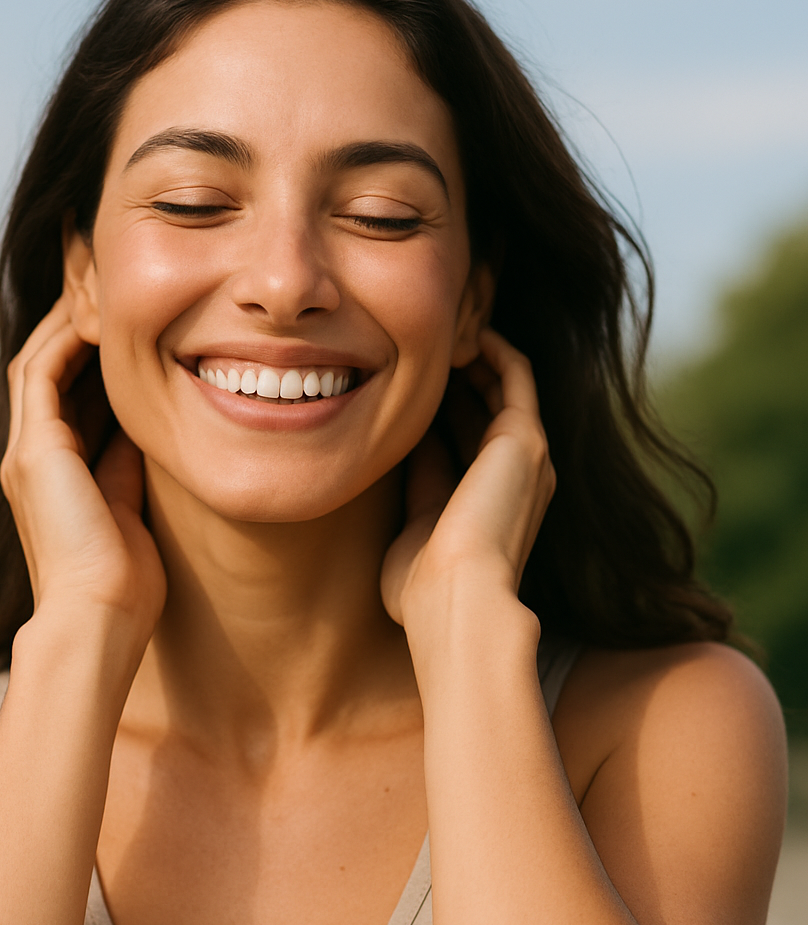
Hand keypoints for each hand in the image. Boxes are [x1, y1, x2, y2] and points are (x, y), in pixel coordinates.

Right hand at [0, 295, 166, 633]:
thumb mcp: (131, 506)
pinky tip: (101, 316)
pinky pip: (42, 372)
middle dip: (76, 324)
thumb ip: (128, 464)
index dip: (93, 353)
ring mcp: (27, 452)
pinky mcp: (35, 451)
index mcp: (53, 472)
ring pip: (37, 358)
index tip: (131, 323)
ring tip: (104, 286)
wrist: (100, 620)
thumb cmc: (124, 585)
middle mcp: (31, 456)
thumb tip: (146, 426)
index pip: (65, 392)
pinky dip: (66, 338)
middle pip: (45, 365)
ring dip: (68, 319)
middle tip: (113, 287)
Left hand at [381, 328, 554, 628]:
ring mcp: (526, 456)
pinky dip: (492, 346)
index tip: (400, 377)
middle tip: (419, 341)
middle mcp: (518, 476)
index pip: (463, 436)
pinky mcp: (525, 437)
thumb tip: (398, 447)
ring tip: (438, 325)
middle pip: (486, 406)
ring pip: (502, 383)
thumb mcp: (411, 527)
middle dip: (454, 373)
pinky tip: (460, 327)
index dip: (434, 404)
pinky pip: (514, 373)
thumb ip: (414, 489)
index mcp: (489, 500)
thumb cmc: (423, 588)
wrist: (456, 599)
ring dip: (472, 352)